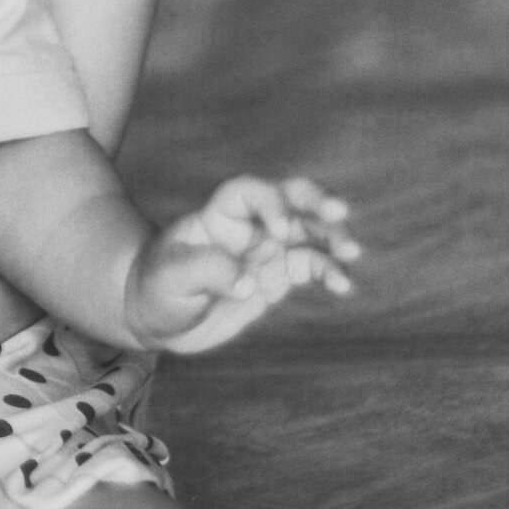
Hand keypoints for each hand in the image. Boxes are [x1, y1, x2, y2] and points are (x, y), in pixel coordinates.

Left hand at [124, 175, 356, 354]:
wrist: (158, 315)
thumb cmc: (157, 286)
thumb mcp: (171, 277)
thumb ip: (208, 271)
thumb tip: (250, 281)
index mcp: (220, 215)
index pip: (250, 193)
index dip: (271, 202)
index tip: (281, 231)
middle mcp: (249, 226)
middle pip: (289, 198)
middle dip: (316, 200)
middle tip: (340, 211)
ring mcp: (267, 249)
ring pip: (308, 232)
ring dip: (332, 236)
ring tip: (351, 252)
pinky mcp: (278, 276)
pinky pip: (311, 268)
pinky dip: (330, 273)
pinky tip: (344, 285)